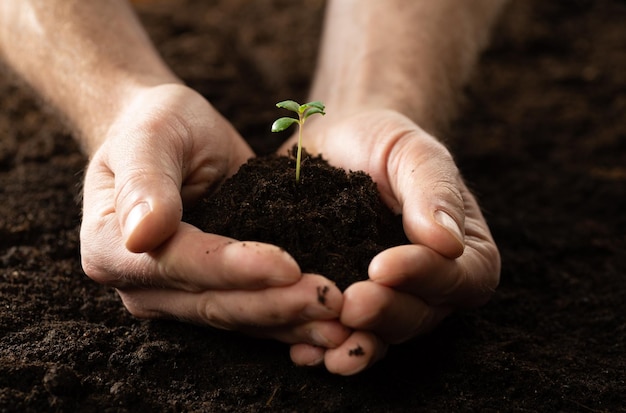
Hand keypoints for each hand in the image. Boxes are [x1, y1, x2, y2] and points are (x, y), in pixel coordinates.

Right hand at [80, 84, 349, 347]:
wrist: (168, 135)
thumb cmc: (154, 125)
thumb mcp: (146, 137)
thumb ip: (144, 182)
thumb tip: (141, 236)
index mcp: (112, 248)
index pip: (180, 264)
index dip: (234, 268)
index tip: (289, 265)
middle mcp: (144, 284)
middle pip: (213, 303)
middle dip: (275, 303)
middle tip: (330, 300)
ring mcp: (178, 295)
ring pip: (238, 317)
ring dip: (290, 321)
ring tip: (340, 323)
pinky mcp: (212, 291)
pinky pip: (252, 312)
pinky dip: (290, 318)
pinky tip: (329, 322)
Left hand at [281, 109, 499, 374]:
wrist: (336, 143)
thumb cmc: (383, 141)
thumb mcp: (413, 152)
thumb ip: (434, 191)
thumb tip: (447, 243)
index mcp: (463, 251)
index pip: (461, 278)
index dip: (425, 278)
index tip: (383, 266)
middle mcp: (430, 284)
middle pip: (420, 315)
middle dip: (385, 314)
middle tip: (351, 303)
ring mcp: (387, 298)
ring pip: (380, 334)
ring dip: (355, 344)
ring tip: (325, 346)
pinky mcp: (345, 299)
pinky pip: (340, 332)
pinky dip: (322, 346)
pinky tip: (301, 351)